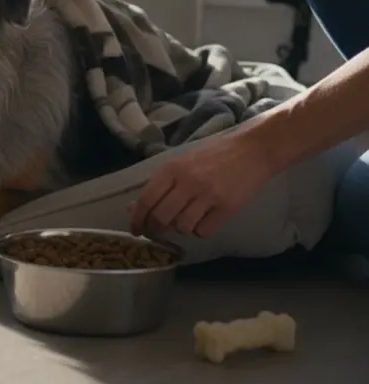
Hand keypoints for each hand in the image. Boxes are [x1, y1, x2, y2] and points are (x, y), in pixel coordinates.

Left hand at [129, 131, 277, 237]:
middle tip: (155, 233)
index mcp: (172, 169)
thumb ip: (158, 184)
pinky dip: (199, 230)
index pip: (146, 199)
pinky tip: (202, 221)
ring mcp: (209, 195)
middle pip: (161, 217)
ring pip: (182, 227)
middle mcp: (188, 182)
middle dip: (154, 229)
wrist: (251, 151)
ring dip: (179, 229)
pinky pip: (203, 230)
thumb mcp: (180, 163)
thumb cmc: (212, 156)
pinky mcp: (227, 207)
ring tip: (184, 220)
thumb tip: (133, 208)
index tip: (135, 230)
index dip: (137, 219)